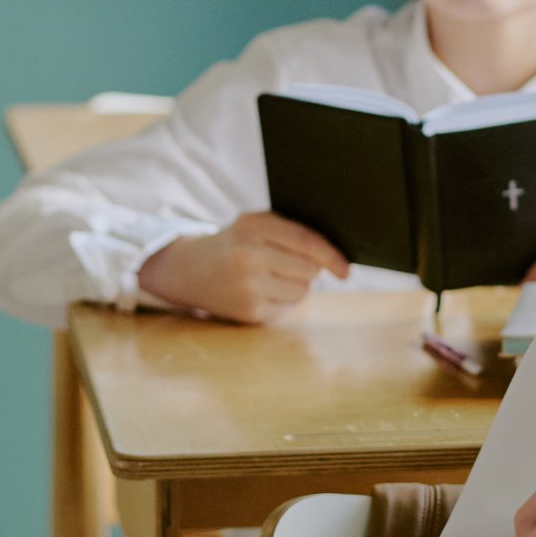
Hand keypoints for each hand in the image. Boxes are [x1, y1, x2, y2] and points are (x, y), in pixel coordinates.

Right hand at [136, 210, 348, 323]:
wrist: (189, 270)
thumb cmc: (236, 243)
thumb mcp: (255, 224)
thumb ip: (290, 231)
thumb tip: (334, 257)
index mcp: (253, 226)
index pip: (306, 242)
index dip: (332, 256)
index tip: (346, 269)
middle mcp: (249, 256)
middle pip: (309, 269)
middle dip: (310, 269)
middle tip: (288, 264)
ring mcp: (248, 286)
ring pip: (302, 290)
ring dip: (299, 286)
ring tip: (274, 277)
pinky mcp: (249, 311)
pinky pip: (288, 307)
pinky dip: (285, 300)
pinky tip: (264, 291)